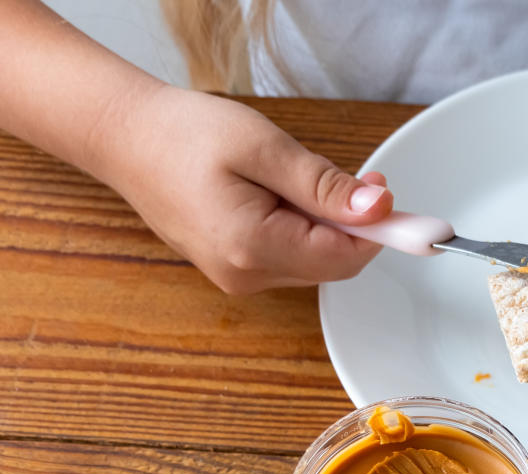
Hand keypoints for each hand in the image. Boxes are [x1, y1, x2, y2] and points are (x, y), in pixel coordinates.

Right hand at [101, 85, 392, 292]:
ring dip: (327, 226)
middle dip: (355, 226)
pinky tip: (283, 196)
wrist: (125, 137)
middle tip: (358, 180)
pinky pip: (289, 257)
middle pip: (334, 264)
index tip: (396, 198)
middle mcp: (246, 276)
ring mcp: (237, 278)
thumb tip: (379, 210)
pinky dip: (303, 230)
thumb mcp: (264, 149)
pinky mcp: (234, 269)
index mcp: (252, 248)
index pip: (346, 258)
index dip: (380, 231)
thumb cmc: (184, 135)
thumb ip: (324, 186)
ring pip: (314, 262)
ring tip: (298, 180)